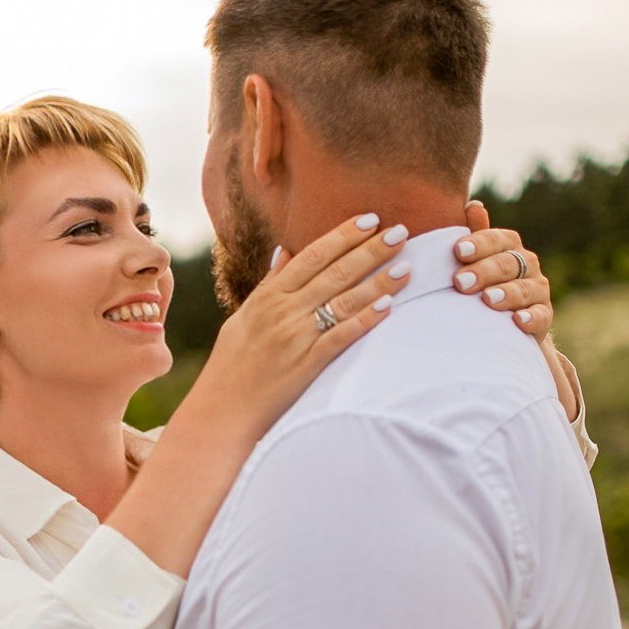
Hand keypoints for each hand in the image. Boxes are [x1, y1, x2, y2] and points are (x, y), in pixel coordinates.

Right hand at [187, 213, 405, 440]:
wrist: (223, 409)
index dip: (343, 235)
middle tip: (401, 233)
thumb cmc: (233, 363)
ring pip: (343, 301)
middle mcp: (283, 311)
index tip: (369, 219)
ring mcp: (296, 337)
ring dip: (378, 283)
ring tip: (405, 266)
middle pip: (335, 273)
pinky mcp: (307, 365)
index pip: (312, 256)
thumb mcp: (244, 316)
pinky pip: (341, 337)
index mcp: (269, 296)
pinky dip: (364, 321)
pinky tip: (387, 307)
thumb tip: (284, 252)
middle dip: (370, 251)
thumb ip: (269, 284)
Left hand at [452, 199, 552, 339]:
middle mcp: (526, 262)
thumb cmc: (479, 282)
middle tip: (461, 282)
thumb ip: (474, 234)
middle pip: (507, 263)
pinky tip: (518, 321)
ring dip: (506, 294)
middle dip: (484, 272)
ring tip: (487, 300)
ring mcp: (537, 288)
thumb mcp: (472, 259)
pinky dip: (531, 318)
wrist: (498, 321)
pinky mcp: (544, 314)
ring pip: (524, 288)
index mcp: (507, 245)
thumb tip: (474, 206)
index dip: (478, 244)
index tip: (458, 251)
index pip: (495, 239)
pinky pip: (540, 315)